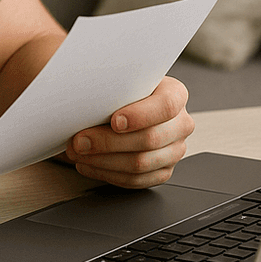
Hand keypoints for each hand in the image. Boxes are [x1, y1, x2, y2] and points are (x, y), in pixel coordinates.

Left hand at [62, 76, 193, 187]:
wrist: (127, 106)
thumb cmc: (124, 91)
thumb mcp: (122, 81)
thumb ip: (114, 87)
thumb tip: (86, 98)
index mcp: (175, 94)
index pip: (165, 106)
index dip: (139, 115)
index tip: (114, 121)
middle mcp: (180, 124)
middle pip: (150, 139)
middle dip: (108, 142)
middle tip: (80, 140)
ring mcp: (174, 150)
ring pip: (140, 164)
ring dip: (102, 161)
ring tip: (79, 153)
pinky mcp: (162, 171)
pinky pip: (135, 180)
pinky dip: (107, 174)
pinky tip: (89, 164)